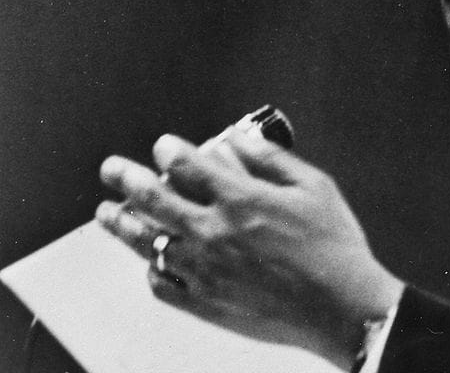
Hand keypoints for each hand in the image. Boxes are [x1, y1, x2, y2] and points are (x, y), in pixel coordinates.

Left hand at [95, 128, 403, 367]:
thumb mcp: (316, 188)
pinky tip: (152, 259)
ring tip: (107, 213)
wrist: (341, 308)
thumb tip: (243, 140)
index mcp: (241, 199)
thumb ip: (274, 161)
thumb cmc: (335, 248)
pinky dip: (151, 268)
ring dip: (122, 222)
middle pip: (154, 198)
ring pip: (147, 241)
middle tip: (112, 169)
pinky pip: (161, 283)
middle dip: (127, 178)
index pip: (188, 165)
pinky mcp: (205, 302)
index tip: (164, 145)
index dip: (170, 150)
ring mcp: (204, 269)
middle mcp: (214, 231)